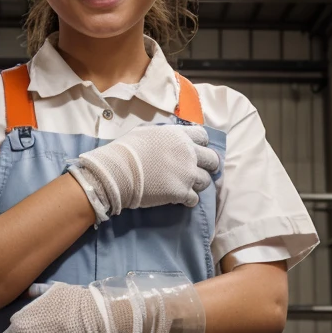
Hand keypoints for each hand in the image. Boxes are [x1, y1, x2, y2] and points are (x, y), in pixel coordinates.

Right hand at [68, 123, 219, 221]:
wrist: (119, 172)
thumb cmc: (126, 150)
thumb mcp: (146, 132)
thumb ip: (163, 136)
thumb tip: (166, 140)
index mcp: (179, 136)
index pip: (203, 136)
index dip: (201, 145)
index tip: (195, 151)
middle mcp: (188, 153)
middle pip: (212, 159)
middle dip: (208, 166)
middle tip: (198, 171)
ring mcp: (187, 174)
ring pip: (205, 181)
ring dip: (197, 184)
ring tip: (186, 187)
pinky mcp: (182, 192)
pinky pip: (194, 199)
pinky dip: (189, 200)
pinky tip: (180, 199)